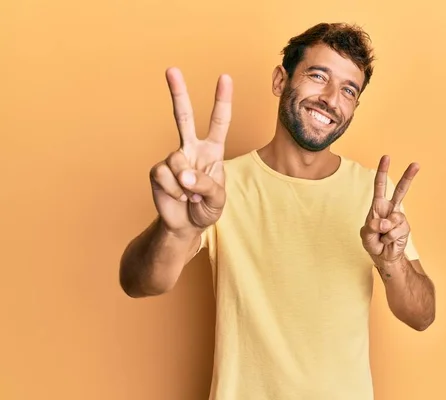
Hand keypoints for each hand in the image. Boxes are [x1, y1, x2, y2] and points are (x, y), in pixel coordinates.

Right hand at [149, 67, 232, 234]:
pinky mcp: (158, 171)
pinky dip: (174, 190)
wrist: (185, 225)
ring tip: (190, 195)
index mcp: (212, 151)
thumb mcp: (217, 199)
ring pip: (177, 160)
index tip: (224, 78)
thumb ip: (206, 184)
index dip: (222, 100)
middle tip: (171, 69)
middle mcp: (191, 149)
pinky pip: (165, 175)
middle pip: (183, 116)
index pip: (219, 122)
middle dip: (178, 93)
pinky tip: (178, 196)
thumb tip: (184, 174)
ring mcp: (173, 158)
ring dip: (185, 183)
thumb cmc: (206, 208)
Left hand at [360, 155, 419, 266]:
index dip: (382, 171)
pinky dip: (389, 238)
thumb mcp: (365, 235)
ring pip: (394, 219)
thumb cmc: (372, 242)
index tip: (386, 157)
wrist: (383, 257)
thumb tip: (385, 222)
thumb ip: (371, 228)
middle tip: (416, 164)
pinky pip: (396, 231)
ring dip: (384, 232)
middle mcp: (390, 209)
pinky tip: (388, 241)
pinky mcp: (405, 228)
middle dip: (408, 177)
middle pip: (400, 191)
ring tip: (381, 238)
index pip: (380, 185)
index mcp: (378, 206)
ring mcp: (399, 218)